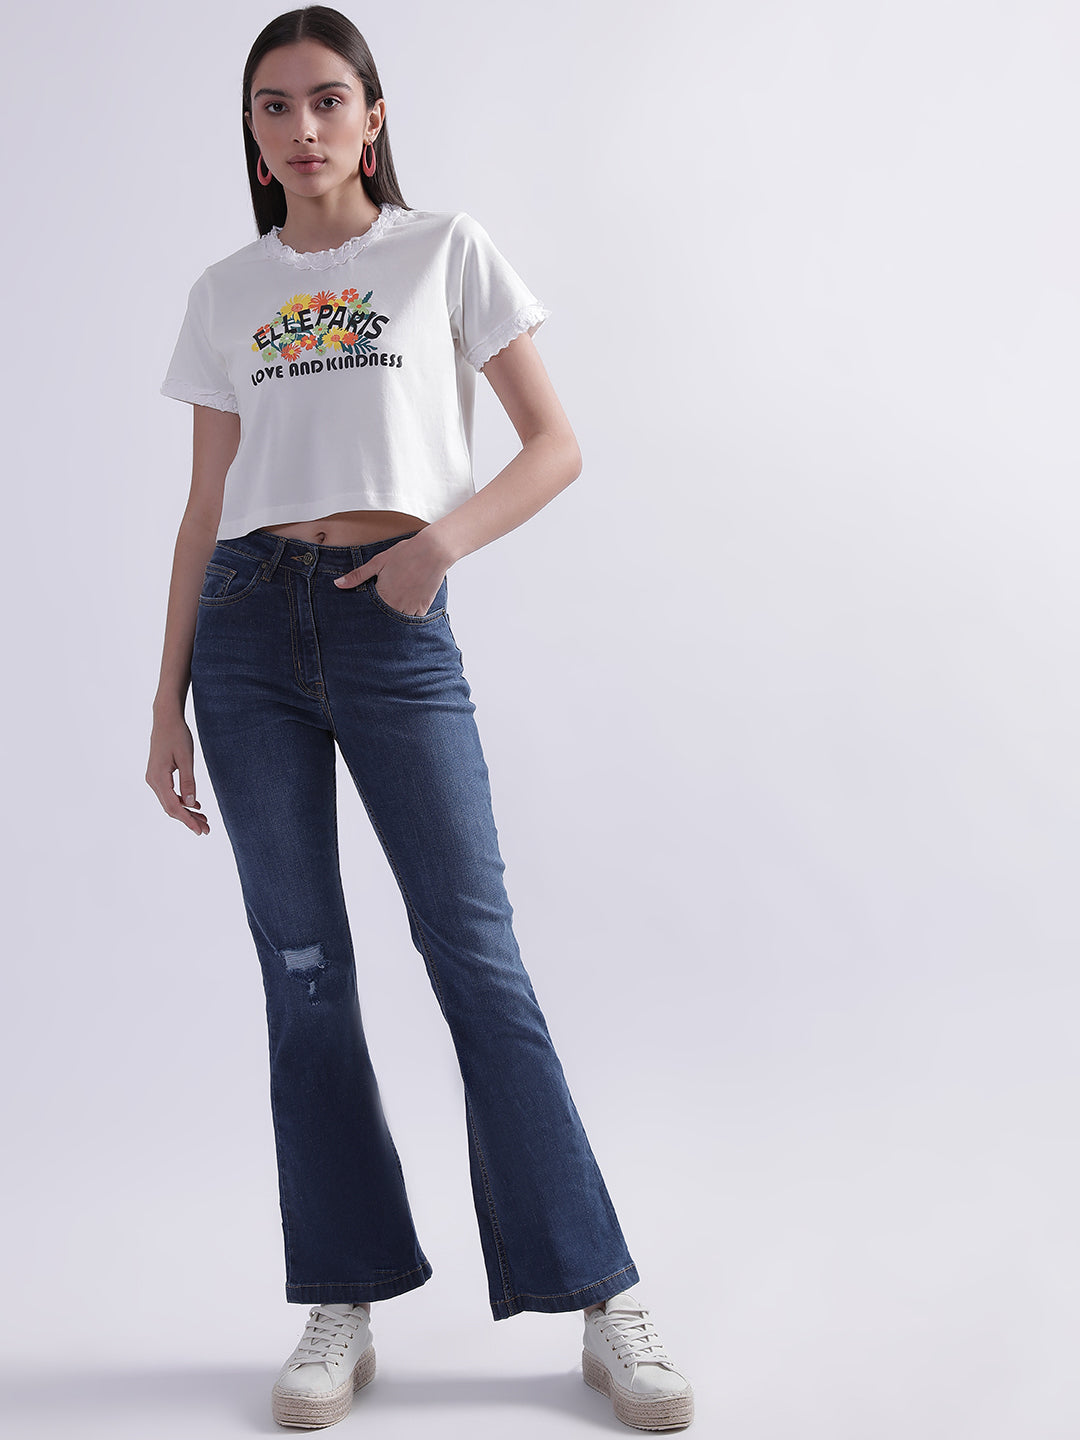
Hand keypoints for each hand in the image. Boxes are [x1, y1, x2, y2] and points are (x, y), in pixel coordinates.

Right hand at [146, 713, 210, 835]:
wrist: (166, 719)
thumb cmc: (177, 735)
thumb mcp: (186, 758)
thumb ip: (188, 782)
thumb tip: (189, 804)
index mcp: (158, 778)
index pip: (172, 806)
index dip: (187, 820)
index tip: (200, 831)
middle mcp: (153, 780)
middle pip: (170, 807)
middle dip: (188, 819)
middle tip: (206, 829)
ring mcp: (154, 778)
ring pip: (169, 802)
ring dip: (186, 811)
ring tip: (204, 820)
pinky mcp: (158, 775)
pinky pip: (169, 793)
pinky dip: (181, 801)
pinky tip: (195, 805)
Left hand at [333, 531, 448, 615]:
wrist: (433, 551)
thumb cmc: (405, 554)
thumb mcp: (378, 562)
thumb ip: (358, 576)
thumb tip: (338, 584)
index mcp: (383, 596)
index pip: (369, 611)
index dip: (365, 612)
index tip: (361, 614)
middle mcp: (396, 605)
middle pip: (383, 618)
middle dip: (379, 616)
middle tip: (378, 611)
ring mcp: (410, 608)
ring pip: (397, 621)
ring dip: (393, 617)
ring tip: (391, 608)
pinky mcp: (423, 608)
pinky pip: (412, 620)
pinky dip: (407, 616)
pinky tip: (404, 607)